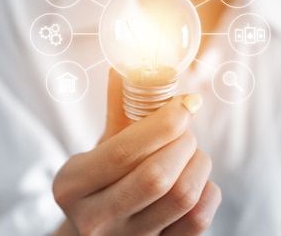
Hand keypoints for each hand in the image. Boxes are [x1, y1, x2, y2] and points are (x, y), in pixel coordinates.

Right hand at [51, 70, 221, 235]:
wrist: (98, 230)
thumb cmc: (103, 181)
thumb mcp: (101, 146)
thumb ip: (119, 107)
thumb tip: (129, 63)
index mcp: (72, 185)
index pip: (124, 152)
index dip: (163, 122)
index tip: (187, 103)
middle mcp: (95, 220)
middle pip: (157, 177)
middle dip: (183, 142)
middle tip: (185, 130)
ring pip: (183, 198)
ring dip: (198, 164)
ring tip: (190, 153)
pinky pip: (198, 220)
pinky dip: (208, 191)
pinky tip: (197, 181)